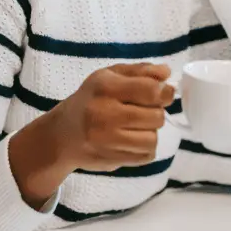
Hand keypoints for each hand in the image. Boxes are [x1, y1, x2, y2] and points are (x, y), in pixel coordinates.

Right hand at [49, 63, 174, 172]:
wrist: (63, 134)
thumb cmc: (91, 100)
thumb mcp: (111, 76)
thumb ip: (141, 71)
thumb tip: (167, 73)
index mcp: (106, 87)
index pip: (150, 90)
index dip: (164, 92)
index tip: (164, 94)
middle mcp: (104, 113)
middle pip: (156, 117)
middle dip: (155, 113)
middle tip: (142, 111)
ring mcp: (106, 139)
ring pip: (153, 139)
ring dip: (150, 133)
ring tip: (136, 127)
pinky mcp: (110, 159)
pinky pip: (146, 156)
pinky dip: (144, 149)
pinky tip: (131, 140)